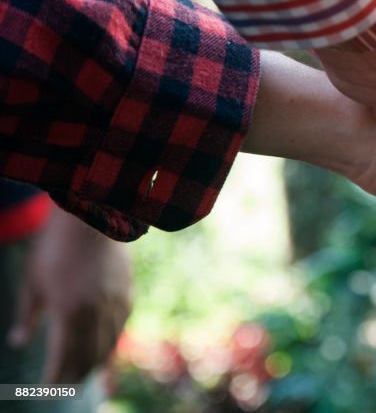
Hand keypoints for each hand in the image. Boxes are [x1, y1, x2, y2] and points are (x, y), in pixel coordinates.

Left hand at [8, 208, 131, 383]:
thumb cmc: (54, 248)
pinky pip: (120, 327)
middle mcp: (96, 312)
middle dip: (75, 375)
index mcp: (69, 310)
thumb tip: (19, 342)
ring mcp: (115, 303)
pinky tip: (104, 348)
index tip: (46, 389)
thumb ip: (28, 315)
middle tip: (65, 387)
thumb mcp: (33, 282)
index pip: (63, 357)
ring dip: (95, 363)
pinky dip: (111, 343)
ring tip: (84, 374)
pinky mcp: (127, 293)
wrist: (92, 217)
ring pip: (108, 345)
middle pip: (88, 356)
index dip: (55, 376)